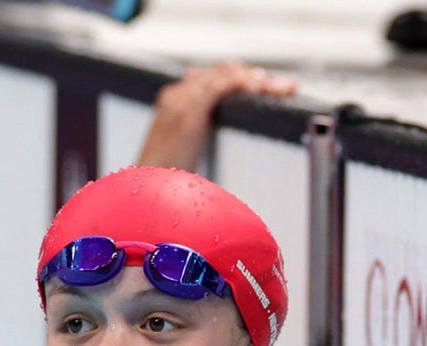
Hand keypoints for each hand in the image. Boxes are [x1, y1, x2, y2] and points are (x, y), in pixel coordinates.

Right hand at [136, 61, 296, 171]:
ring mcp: (180, 101)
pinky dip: (244, 83)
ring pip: (225, 75)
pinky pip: (221, 85)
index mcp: (174, 103)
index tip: (263, 87)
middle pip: (221, 72)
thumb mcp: (187, 158)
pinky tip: (262, 89)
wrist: (144, 193)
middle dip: (254, 76)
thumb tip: (225, 155)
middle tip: (282, 87)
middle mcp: (176, 95)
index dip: (240, 78)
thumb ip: (204, 146)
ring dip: (257, 79)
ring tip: (281, 88)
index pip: (211, 78)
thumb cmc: (165, 184)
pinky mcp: (188, 110)